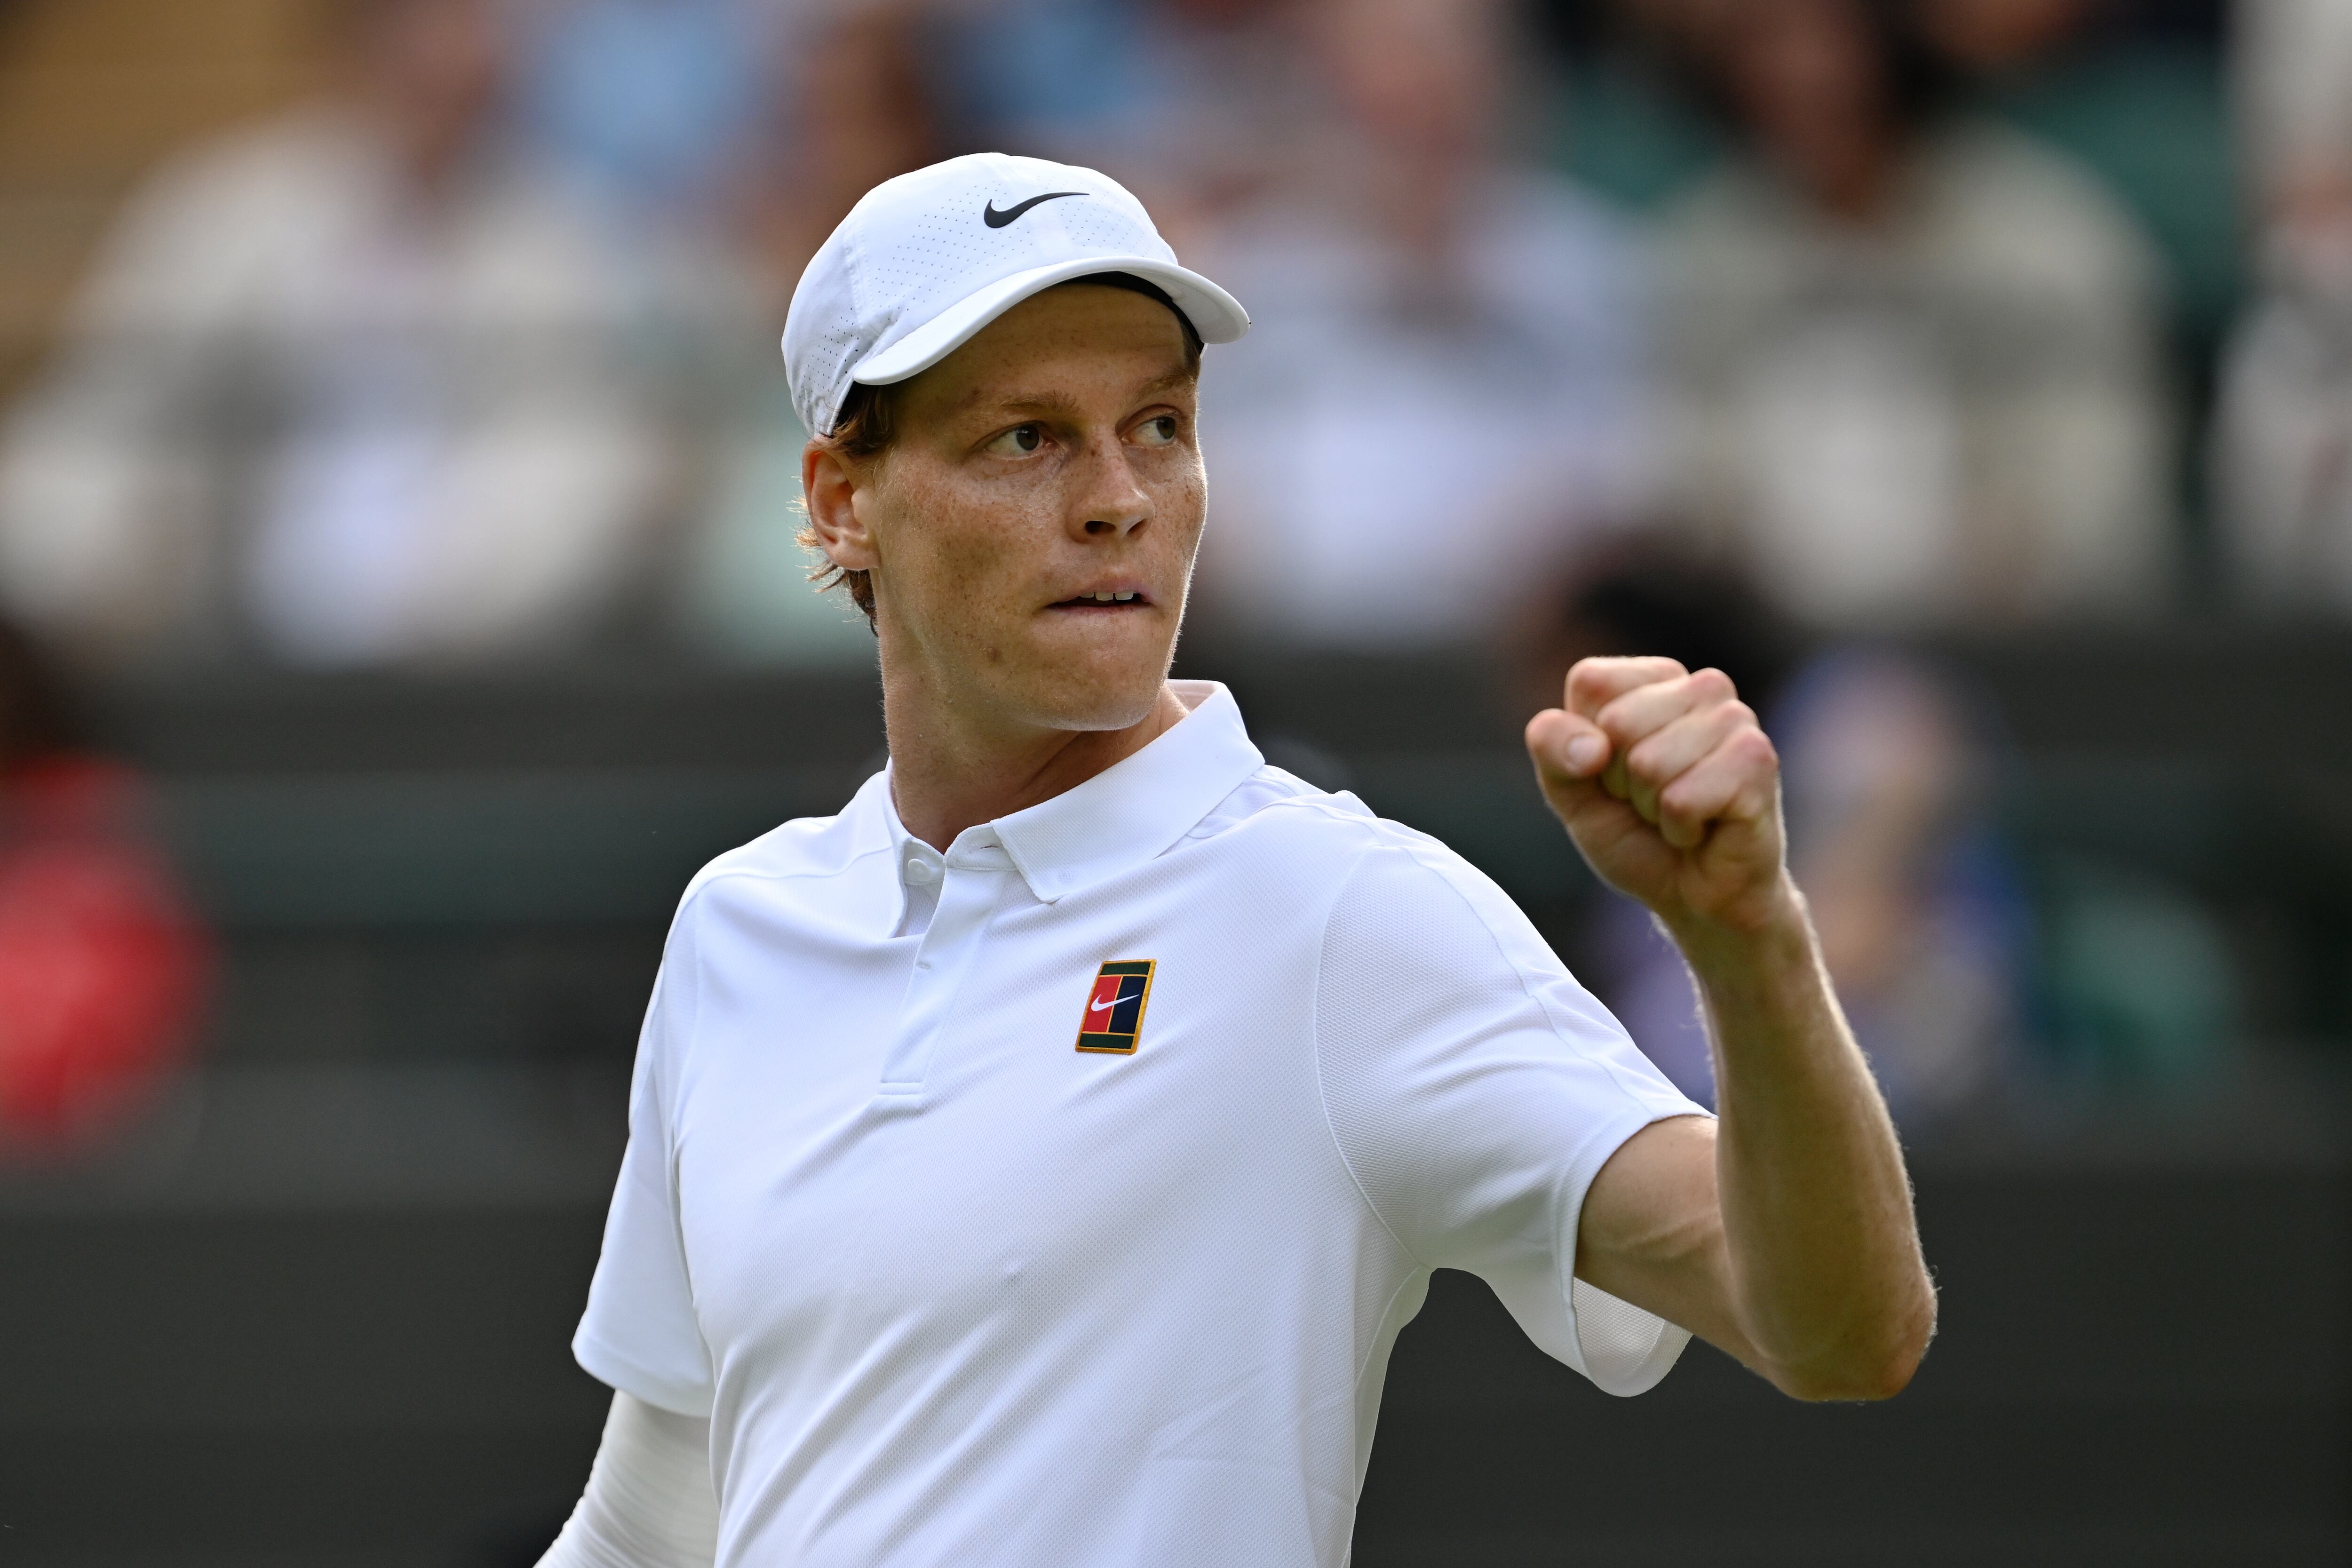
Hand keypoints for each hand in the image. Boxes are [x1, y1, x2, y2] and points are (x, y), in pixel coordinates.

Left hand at [1525, 656, 1794, 941]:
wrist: (1695, 897)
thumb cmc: (1635, 835)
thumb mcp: (1571, 791)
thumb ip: (1552, 749)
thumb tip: (1590, 746)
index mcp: (1654, 679)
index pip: (1591, 682)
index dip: (1585, 744)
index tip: (1614, 775)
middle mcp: (1702, 687)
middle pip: (1618, 722)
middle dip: (1621, 780)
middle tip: (1651, 802)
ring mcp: (1736, 720)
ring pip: (1649, 762)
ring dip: (1653, 807)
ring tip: (1679, 815)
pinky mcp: (1758, 760)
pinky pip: (1681, 799)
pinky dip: (1680, 828)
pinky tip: (1702, 829)